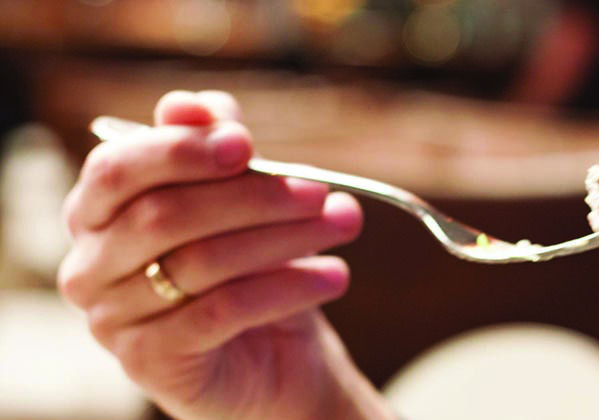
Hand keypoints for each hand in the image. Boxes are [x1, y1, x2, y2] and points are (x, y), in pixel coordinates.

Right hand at [58, 91, 393, 418]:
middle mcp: (88, 266)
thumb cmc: (246, 266)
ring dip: (284, 238)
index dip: (179, 150)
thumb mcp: (237, 198)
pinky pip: (223, 312)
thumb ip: (213, 148)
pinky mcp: (151, 361)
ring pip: (200, 263)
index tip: (246, 144)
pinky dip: (286, 288)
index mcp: (96, 213)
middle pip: (164, 216)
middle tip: (319, 191)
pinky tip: (334, 275)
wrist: (268, 358)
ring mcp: (112, 319)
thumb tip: (195, 105)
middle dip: (251, 197)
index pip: (117, 169)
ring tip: (344, 223)